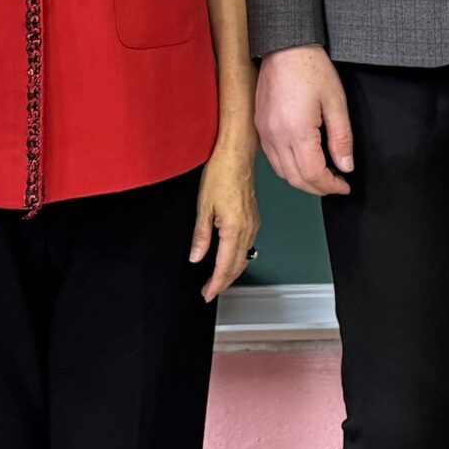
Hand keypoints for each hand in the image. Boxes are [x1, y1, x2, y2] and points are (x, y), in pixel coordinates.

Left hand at [190, 132, 260, 300]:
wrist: (237, 155)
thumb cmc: (221, 174)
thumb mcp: (203, 206)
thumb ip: (200, 236)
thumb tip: (196, 257)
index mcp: (234, 229)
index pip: (225, 266)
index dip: (216, 283)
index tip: (207, 294)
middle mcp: (248, 229)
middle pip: (237, 266)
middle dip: (224, 282)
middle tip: (210, 292)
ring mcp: (253, 224)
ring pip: (244, 257)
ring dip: (231, 271)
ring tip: (218, 280)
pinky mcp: (253, 218)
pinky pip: (247, 245)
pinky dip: (238, 258)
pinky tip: (229, 257)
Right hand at [255, 46, 353, 196]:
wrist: (284, 45)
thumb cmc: (311, 68)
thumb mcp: (336, 101)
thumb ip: (342, 138)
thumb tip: (345, 166)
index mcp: (296, 131)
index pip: (313, 174)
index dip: (331, 186)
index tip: (344, 186)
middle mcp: (275, 135)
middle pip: (295, 178)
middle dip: (317, 188)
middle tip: (335, 185)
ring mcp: (264, 131)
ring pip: (281, 171)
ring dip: (301, 180)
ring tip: (321, 176)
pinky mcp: (259, 124)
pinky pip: (271, 157)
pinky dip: (287, 167)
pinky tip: (301, 161)